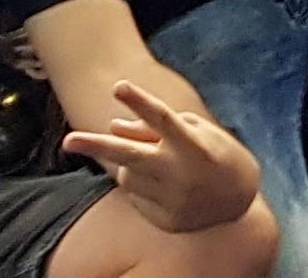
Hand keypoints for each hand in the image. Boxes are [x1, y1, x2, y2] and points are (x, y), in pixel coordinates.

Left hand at [64, 80, 263, 233]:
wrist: (240, 202)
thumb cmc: (215, 154)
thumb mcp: (195, 132)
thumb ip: (154, 129)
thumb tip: (113, 126)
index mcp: (193, 146)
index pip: (162, 119)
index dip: (139, 102)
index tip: (119, 86)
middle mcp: (180, 174)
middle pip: (131, 156)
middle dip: (97, 147)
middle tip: (68, 140)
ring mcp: (172, 201)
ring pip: (127, 175)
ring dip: (131, 165)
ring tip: (158, 164)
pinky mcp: (165, 221)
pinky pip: (135, 197)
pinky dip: (142, 187)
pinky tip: (165, 187)